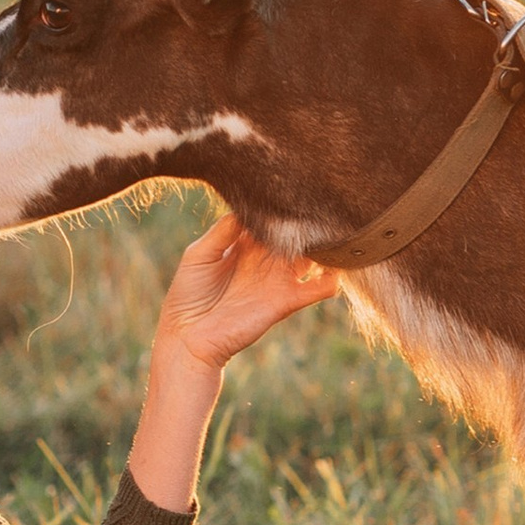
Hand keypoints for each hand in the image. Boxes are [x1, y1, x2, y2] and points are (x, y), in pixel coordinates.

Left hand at [153, 213, 339, 372]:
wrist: (189, 336)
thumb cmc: (188, 293)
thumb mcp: (199, 254)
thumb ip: (223, 231)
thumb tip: (247, 209)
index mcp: (246, 243)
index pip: (271, 219)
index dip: (281, 206)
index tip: (292, 189)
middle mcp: (267, 259)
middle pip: (296, 235)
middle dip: (309, 221)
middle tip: (321, 204)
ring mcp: (280, 279)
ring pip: (314, 257)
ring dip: (326, 246)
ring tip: (334, 230)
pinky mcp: (288, 301)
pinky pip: (319, 289)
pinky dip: (332, 279)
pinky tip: (336, 267)